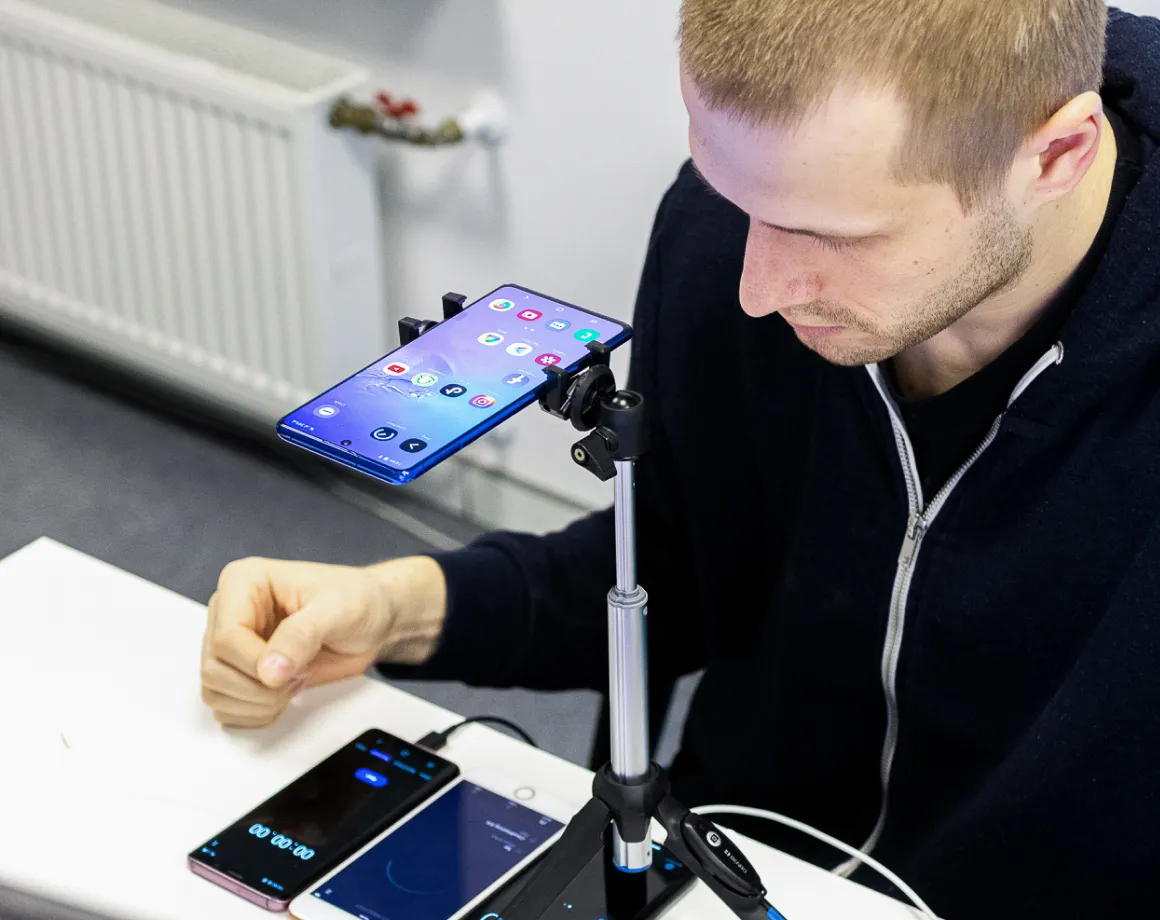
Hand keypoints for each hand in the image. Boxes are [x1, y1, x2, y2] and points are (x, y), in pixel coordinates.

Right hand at [200, 556, 446, 726]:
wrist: (373, 618)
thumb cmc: (358, 600)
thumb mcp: (338, 609)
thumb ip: (303, 635)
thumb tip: (269, 670)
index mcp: (243, 582)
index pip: (225, 638)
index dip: (257, 664)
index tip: (292, 669)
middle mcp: (230, 612)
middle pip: (215, 669)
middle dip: (259, 687)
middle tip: (298, 676)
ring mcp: (232, 644)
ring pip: (215, 691)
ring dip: (257, 703)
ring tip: (294, 682)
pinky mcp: (240, 670)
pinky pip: (226, 706)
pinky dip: (254, 713)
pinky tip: (284, 696)